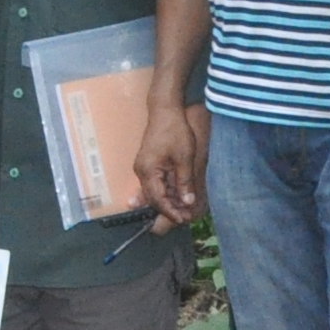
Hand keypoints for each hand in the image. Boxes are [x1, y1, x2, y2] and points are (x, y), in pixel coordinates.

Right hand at [136, 102, 207, 227]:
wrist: (165, 110)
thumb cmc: (175, 131)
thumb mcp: (184, 158)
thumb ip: (184, 182)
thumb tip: (187, 202)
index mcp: (148, 171)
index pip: (157, 199)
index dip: (170, 211)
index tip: (183, 219)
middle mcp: (141, 171)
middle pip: (153, 198)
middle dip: (169, 209)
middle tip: (186, 217)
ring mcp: (143, 167)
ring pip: (154, 192)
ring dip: (167, 201)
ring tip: (183, 210)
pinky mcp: (148, 164)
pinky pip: (154, 183)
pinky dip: (165, 191)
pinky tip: (175, 197)